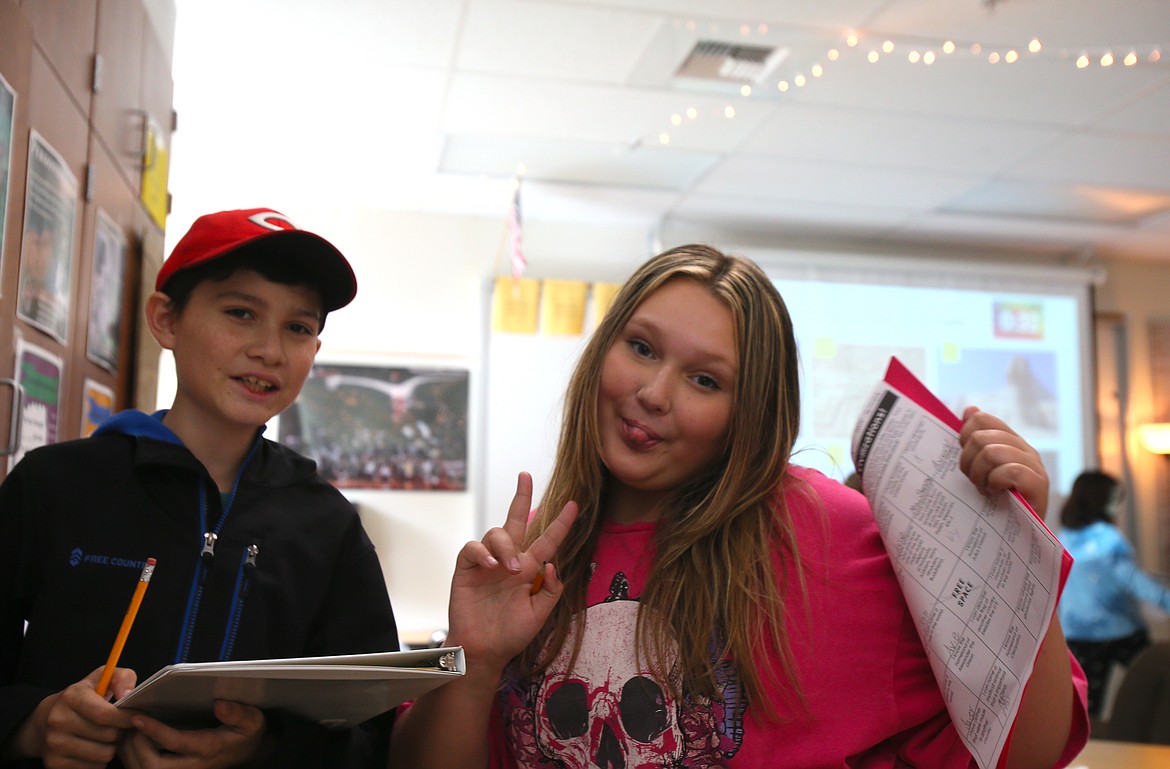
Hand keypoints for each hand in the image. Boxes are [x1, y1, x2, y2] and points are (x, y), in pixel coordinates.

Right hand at [6, 666, 136, 768]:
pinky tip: (95, 748)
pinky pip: (93, 768)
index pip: (105, 714)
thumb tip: (128, 695)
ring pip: (103, 754)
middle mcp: (58, 720)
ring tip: (107, 737)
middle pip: (108, 735)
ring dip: (112, 747)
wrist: (47, 720)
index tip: (136, 717)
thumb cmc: (85, 697)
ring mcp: (54, 744)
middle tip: (119, 726)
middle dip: (121, 731)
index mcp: (71, 697)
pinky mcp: (54, 764)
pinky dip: (99, 760)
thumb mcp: (103, 679)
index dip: (126, 717)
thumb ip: (122, 678)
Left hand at [118, 700, 266, 768]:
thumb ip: (239, 713)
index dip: (155, 731)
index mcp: (209, 749)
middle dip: (135, 745)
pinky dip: (130, 755)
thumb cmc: (245, 735)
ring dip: (129, 751)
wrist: (246, 754)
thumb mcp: (252, 721)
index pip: (177, 743)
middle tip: (131, 721)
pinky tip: (131, 737)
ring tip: (128, 727)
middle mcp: (190, 766)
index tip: (138, 717)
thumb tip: (220, 704)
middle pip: (152, 766)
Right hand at [448, 472, 577, 673]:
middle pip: (516, 521)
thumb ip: (551, 590)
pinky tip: (490, 564)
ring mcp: (487, 562)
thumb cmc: (511, 633)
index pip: (547, 540)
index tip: (574, 505)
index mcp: (529, 570)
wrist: (484, 650)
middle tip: (525, 475)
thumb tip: (553, 563)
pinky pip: (472, 547)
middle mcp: (509, 560)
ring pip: (496, 533)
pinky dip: (482, 551)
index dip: (561, 524)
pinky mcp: (466, 568)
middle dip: (521, 497)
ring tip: (508, 568)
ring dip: (505, 546)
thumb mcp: (540, 614)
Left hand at [958, 406, 1048, 516]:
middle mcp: (1025, 450)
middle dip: (968, 461)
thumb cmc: (994, 503)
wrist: (1015, 538)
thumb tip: (969, 410)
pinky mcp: (1039, 486)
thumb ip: (975, 442)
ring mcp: (1035, 467)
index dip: (965, 435)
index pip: (983, 420)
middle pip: (982, 437)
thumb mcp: (979, 470)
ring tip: (983, 489)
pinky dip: (995, 482)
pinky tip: (994, 493)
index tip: (965, 456)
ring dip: (979, 474)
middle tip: (973, 481)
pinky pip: (1010, 471)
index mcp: (1010, 442)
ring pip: (992, 452)